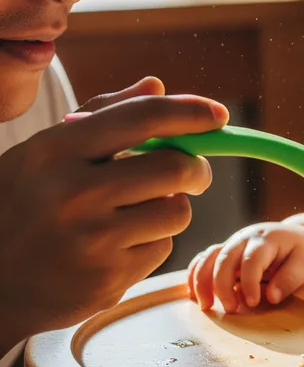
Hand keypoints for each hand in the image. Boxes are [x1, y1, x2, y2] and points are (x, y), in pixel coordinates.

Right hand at [0, 77, 228, 352]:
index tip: (218, 113)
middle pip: (174, 167)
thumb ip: (103, 114)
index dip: (189, 112)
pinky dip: (153, 241)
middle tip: (194, 172)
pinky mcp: (106, 280)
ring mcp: (90, 241)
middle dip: (196, 167)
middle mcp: (73, 194)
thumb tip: (158, 86)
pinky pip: (162, 248)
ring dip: (173, 207)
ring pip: (177, 211)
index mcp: (56, 151)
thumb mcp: (46, 152)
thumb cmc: (23, 203)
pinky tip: (121, 244)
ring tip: (143, 210)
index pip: (141, 119)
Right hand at [188, 222, 303, 312]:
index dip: (250, 282)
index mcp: (267, 239)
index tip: (253, 303)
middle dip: (223, 286)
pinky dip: (194, 274)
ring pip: (209, 257)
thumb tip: (272, 297)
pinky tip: (193, 294)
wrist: (291, 236)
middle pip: (225, 258)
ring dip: (202, 281)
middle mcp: (245, 238)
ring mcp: (232, 243)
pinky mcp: (224, 251)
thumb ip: (290, 279)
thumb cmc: (299, 251)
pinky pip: (203, 258)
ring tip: (206, 306)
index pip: (253, 259)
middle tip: (230, 310)